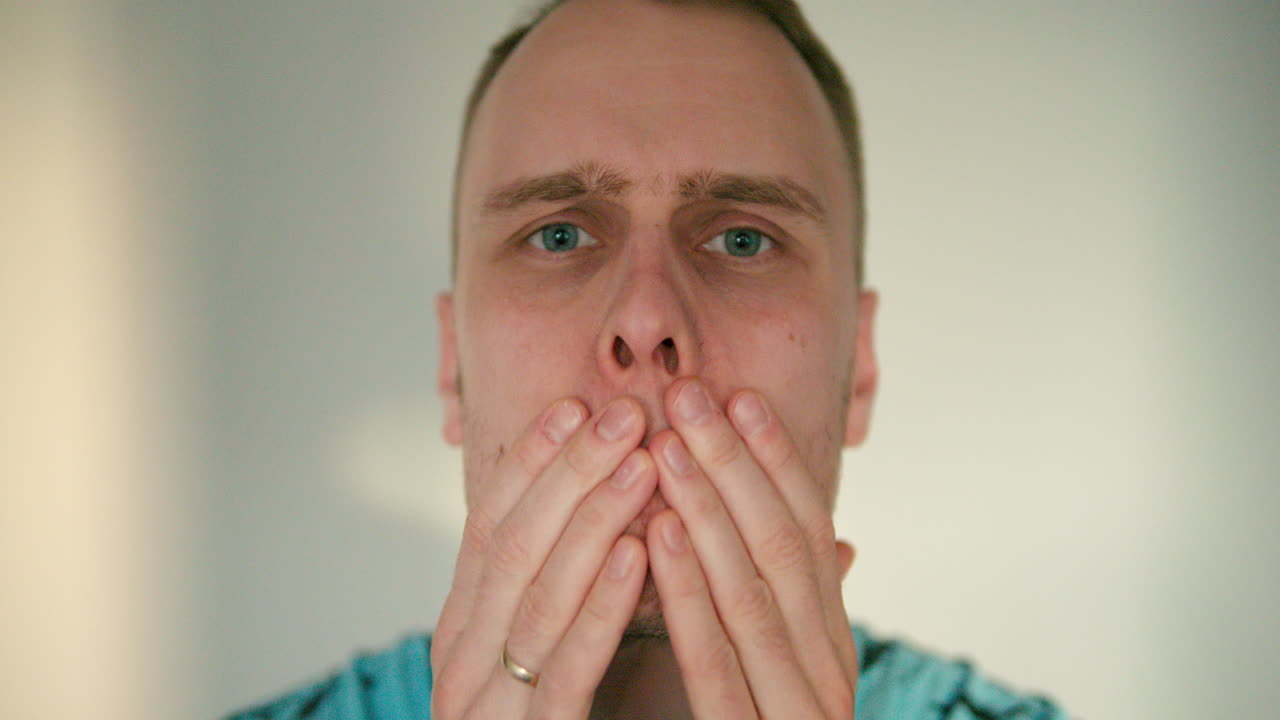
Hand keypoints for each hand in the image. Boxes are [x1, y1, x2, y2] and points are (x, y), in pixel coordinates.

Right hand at [431, 396, 655, 718]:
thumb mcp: (552, 644)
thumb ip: (580, 582)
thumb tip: (644, 516)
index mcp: (463, 622)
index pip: (490, 523)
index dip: (534, 460)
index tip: (580, 402)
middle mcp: (459, 655)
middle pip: (512, 543)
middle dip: (569, 472)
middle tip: (623, 411)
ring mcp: (483, 700)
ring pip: (535, 593)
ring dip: (592, 519)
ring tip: (643, 461)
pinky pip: (562, 667)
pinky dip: (601, 605)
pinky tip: (637, 553)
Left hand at [646, 377, 857, 718]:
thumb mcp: (780, 670)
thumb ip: (793, 607)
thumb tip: (843, 539)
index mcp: (831, 645)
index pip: (809, 534)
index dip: (775, 463)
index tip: (736, 396)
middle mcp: (828, 673)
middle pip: (786, 549)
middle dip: (737, 466)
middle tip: (691, 393)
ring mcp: (800, 711)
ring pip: (756, 594)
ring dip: (710, 511)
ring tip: (668, 443)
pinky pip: (718, 664)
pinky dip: (687, 593)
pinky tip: (656, 535)